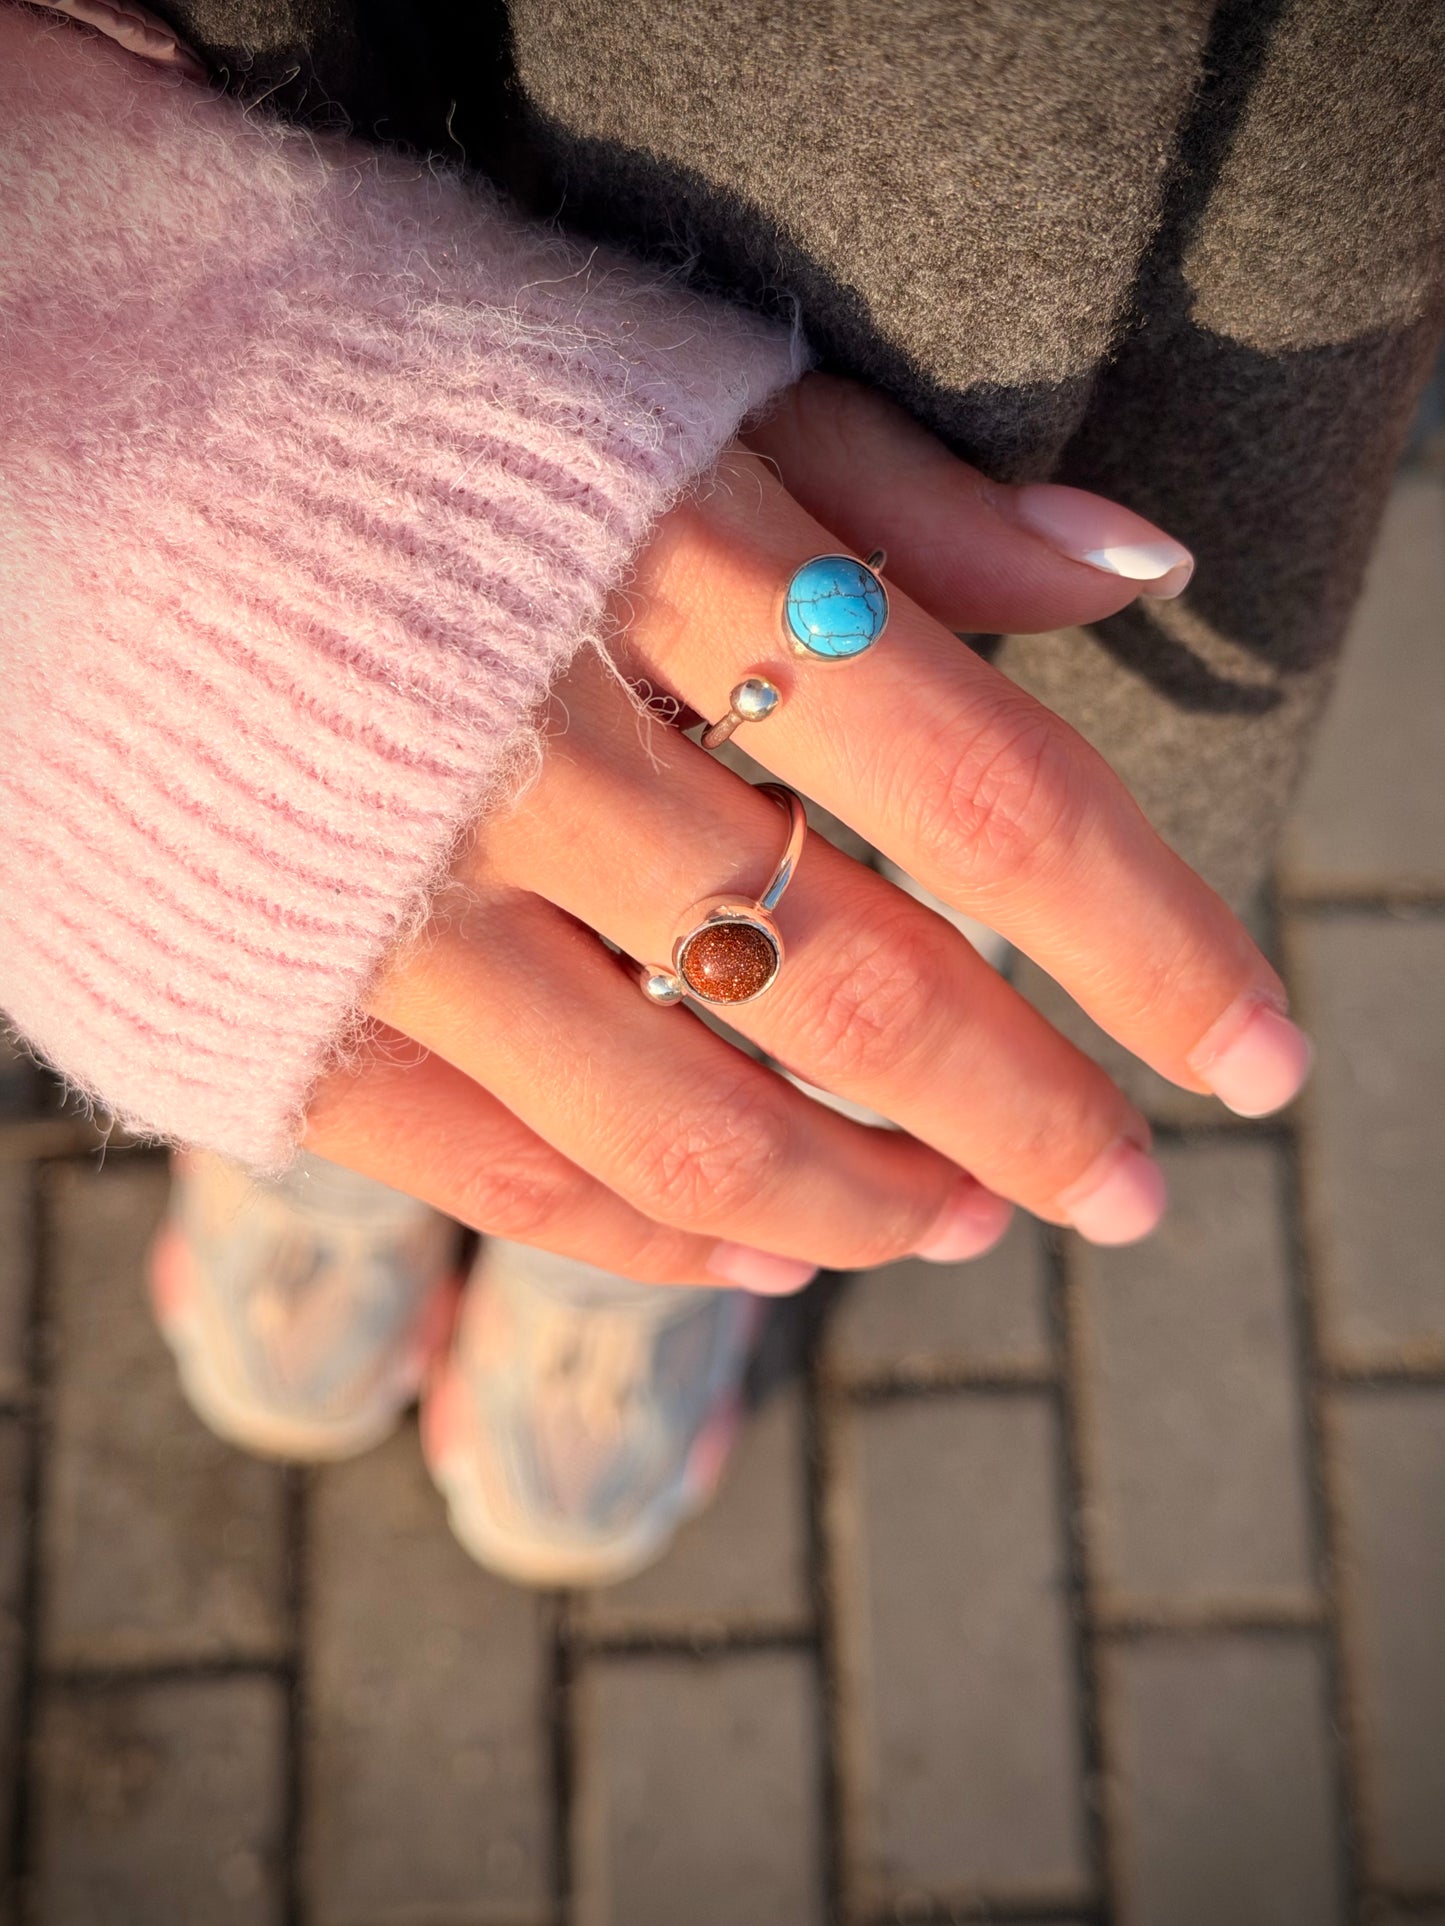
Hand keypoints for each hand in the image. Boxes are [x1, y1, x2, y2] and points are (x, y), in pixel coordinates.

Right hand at [303, 375, 1309, 1290]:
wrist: (19, 411)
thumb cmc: (361, 384)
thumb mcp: (639, 381)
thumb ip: (890, 489)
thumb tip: (1134, 572)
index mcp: (650, 558)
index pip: (984, 792)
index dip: (1146, 943)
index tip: (1254, 1055)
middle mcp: (531, 746)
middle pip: (862, 984)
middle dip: (1032, 1116)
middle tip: (1128, 1188)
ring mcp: (388, 899)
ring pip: (694, 1117)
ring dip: (867, 1199)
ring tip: (966, 1226)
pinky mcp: (270, 1007)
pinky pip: (508, 1174)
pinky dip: (666, 1232)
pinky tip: (769, 1248)